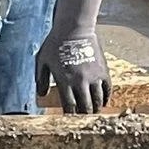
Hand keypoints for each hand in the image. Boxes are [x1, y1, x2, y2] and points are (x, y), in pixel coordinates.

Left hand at [36, 0, 110, 114]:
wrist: (74, 29)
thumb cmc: (55, 44)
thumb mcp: (42, 61)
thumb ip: (40, 79)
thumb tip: (40, 95)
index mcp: (64, 81)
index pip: (69, 106)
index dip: (69, 115)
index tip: (69, 120)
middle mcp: (81, 81)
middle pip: (85, 106)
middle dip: (83, 115)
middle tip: (82, 119)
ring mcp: (94, 77)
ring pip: (98, 100)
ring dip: (95, 108)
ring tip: (92, 112)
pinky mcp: (104, 71)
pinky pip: (107, 89)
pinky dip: (105, 98)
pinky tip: (102, 101)